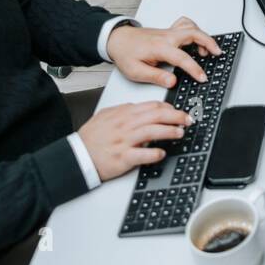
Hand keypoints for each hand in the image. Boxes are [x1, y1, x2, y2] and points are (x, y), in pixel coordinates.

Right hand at [77, 101, 194, 180]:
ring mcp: (124, 142)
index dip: (169, 107)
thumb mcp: (105, 116)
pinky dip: (154, 153)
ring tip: (180, 132)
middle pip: (156, 115)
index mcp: (123, 114)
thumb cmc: (90, 139)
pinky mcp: (122, 158)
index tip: (177, 111)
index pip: (151, 106)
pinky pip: (142, 154)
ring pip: (152, 131)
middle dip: (176, 116)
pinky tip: (162, 153)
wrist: (77, 156)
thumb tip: (139, 107)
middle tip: (187, 119)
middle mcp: (125, 126)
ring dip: (170, 131)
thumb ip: (123, 110)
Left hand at [107, 16, 219, 86]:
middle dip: (209, 43)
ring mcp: (169, 32)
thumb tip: (172, 81)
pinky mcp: (169, 31)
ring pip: (192, 27)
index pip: (183, 58)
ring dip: (204, 36)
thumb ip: (156, 76)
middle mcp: (167, 37)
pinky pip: (185, 24)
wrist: (117, 39)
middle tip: (218, 53)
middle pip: (194, 34)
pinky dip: (195, 29)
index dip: (195, 69)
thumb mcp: (135, 71)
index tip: (202, 77)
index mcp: (160, 47)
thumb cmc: (125, 53)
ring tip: (209, 49)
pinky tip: (196, 39)